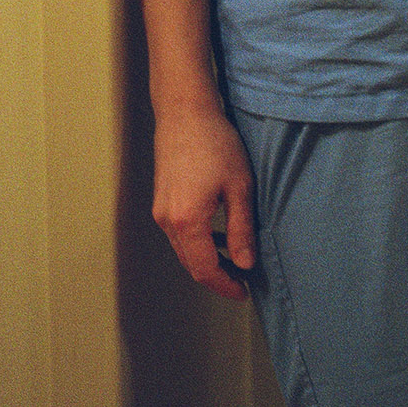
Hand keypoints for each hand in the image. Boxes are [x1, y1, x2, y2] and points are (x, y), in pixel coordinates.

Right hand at [152, 105, 256, 299]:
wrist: (186, 113)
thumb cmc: (217, 144)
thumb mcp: (239, 186)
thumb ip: (241, 229)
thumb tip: (246, 263)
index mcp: (186, 221)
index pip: (204, 269)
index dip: (224, 285)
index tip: (244, 292)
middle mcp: (167, 222)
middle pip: (191, 264)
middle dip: (217, 276)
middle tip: (244, 280)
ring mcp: (161, 212)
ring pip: (184, 250)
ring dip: (208, 260)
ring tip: (237, 261)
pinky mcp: (162, 202)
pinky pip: (180, 234)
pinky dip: (199, 243)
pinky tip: (219, 237)